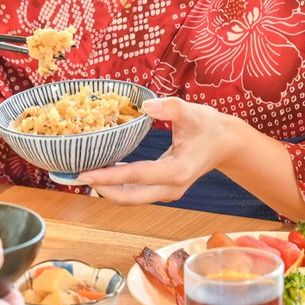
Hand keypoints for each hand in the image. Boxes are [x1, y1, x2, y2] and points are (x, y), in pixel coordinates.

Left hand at [77, 97, 243, 204]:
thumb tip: (145, 105)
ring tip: (85, 174)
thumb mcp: (191, 111)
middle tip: (77, 176)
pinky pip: (137, 193)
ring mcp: (169, 192)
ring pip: (132, 199)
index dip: (108, 176)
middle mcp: (172, 188)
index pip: (136, 176)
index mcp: (177, 171)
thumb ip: (170, 107)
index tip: (84, 174)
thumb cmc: (208, 126)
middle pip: (130, 197)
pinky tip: (104, 172)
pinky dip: (118, 186)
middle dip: (102, 189)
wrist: (226, 143)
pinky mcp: (165, 190)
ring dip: (108, 189)